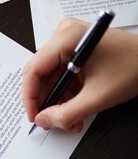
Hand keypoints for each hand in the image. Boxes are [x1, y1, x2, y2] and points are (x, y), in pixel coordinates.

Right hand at [22, 18, 137, 131]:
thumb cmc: (134, 68)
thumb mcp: (96, 98)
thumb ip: (65, 114)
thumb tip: (43, 120)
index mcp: (67, 38)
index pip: (33, 70)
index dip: (30, 98)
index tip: (34, 117)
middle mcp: (65, 35)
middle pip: (41, 75)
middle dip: (48, 103)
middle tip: (53, 123)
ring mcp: (71, 42)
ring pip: (52, 78)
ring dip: (59, 102)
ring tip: (71, 121)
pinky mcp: (78, 51)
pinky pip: (63, 75)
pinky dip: (68, 95)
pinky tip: (77, 110)